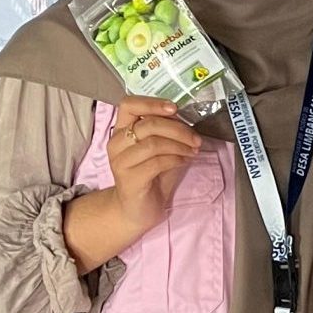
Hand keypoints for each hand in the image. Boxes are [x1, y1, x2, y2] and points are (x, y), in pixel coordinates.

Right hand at [104, 96, 201, 238]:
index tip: (175, 108)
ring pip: (154, 143)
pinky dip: (176, 159)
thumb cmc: (150, 175)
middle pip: (148, 124)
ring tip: (193, 151)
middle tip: (196, 139)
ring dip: (180, 145)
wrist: (137, 209)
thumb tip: (184, 117)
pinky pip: (157, 162)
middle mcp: (116, 143)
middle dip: (178, 129)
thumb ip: (166, 131)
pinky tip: (185, 161)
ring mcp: (120, 161)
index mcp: (121, 130)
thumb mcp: (160, 148)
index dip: (152, 103)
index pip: (128, 105)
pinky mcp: (129, 179)